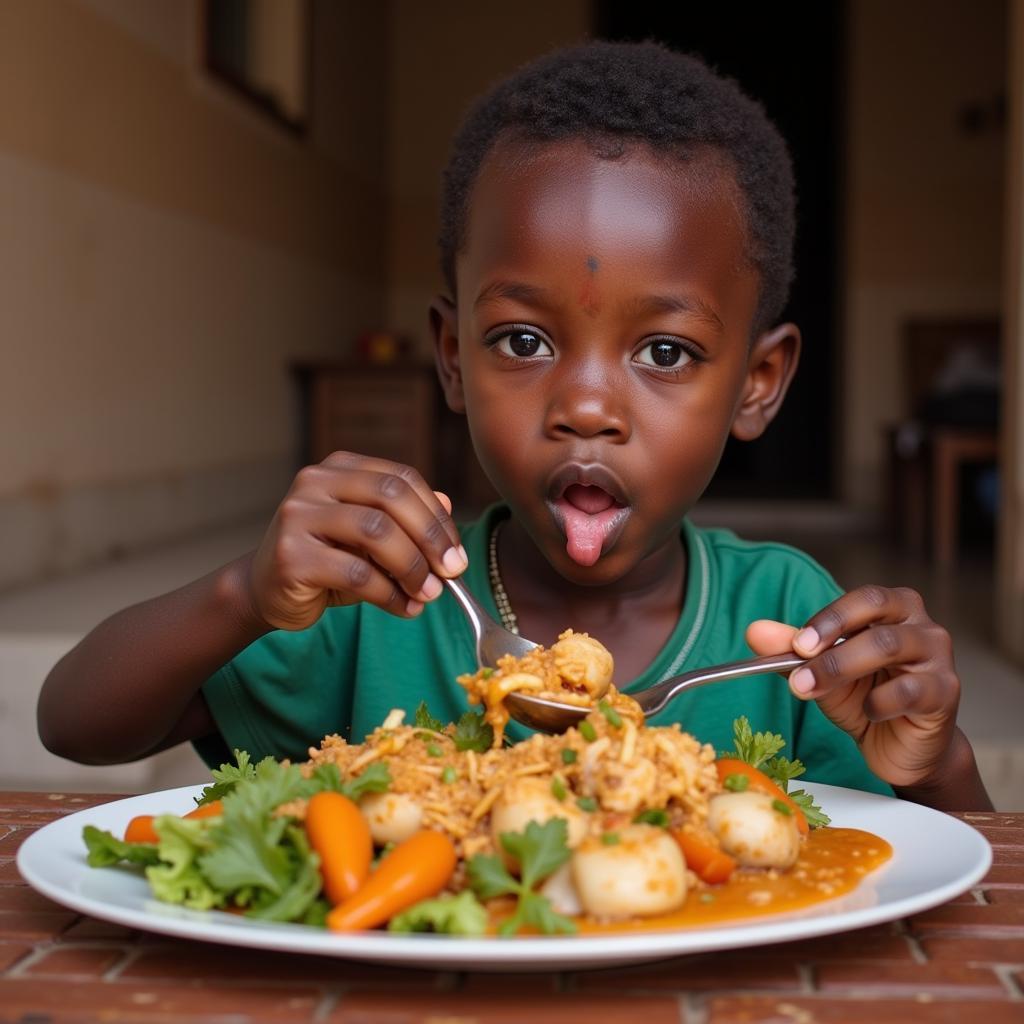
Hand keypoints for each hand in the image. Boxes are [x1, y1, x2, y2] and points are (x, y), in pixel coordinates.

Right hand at [248, 452, 465, 630]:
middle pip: (391, 497)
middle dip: (430, 537)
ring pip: (376, 532)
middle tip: (452, 572)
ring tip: (429, 594)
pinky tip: (403, 608)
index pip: (401, 479)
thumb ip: (406, 518)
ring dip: (412, 567)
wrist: (265, 591)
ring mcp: (298, 516)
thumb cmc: (328, 560)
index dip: (437, 516)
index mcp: (340, 468)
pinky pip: (356, 573)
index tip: (457, 553)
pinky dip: (389, 594)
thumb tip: (448, 504)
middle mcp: (315, 482)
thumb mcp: (372, 538)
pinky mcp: (291, 555)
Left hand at [745, 586, 961, 789]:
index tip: (798, 644)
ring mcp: (938, 658)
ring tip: (811, 689)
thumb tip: (755, 631)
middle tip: (800, 661)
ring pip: (890, 647)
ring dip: (841, 668)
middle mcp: (921, 626)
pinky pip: (909, 690)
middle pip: (878, 615)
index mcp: (893, 610)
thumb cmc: (865, 697)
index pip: (863, 598)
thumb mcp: (821, 672)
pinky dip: (879, 703)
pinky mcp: (945, 693)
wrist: (900, 747)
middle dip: (832, 638)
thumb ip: (792, 651)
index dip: (829, 617)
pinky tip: (868, 712)